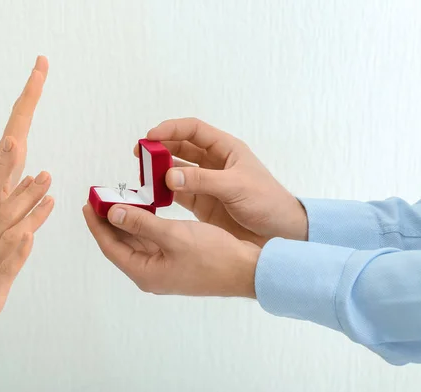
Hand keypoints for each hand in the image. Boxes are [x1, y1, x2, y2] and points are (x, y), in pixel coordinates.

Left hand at [0, 56, 48, 243]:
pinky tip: (26, 129)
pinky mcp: (7, 168)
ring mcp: (6, 158)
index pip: (21, 116)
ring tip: (38, 83)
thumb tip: (14, 139)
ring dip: (29, 101)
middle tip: (42, 63)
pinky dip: (25, 122)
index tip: (41, 65)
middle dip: (33, 87)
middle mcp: (6, 151)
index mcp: (5, 154)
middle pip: (20, 112)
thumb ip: (1, 168)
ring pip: (20, 122)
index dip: (32, 91)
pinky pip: (20, 137)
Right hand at [0, 172, 52, 360]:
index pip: (0, 221)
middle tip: (44, 175)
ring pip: (9, 237)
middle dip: (27, 197)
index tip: (30, 182)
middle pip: (7, 220)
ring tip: (45, 195)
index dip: (16, 201)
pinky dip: (17, 251)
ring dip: (29, 215)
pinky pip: (4, 268)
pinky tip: (29, 235)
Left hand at [83, 203, 259, 296]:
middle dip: (110, 220)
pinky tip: (145, 210)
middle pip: (121, 244)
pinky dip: (145, 226)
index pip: (110, 247)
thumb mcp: (174, 235)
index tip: (87, 204)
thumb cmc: (214, 256)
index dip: (97, 225)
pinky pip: (152, 243)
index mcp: (145, 272)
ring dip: (128, 222)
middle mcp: (150, 274)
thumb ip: (141, 224)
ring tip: (120, 199)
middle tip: (101, 197)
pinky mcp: (175, 262)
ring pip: (136, 243)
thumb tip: (113, 213)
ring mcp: (163, 269)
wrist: (247, 271)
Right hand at [135, 118, 306, 245]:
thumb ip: (202, 180)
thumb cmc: (267, 203)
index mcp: (226, 150)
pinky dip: (164, 192)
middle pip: (180, 147)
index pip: (193, 130)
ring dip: (159, 170)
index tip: (150, 137)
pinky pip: (178, 192)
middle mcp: (214, 163)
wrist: (281, 233)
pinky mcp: (202, 203)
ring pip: (176, 170)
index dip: (171, 129)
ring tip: (143, 176)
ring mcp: (207, 183)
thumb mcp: (236, 187)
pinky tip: (152, 195)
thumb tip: (169, 175)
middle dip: (160, 148)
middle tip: (140, 155)